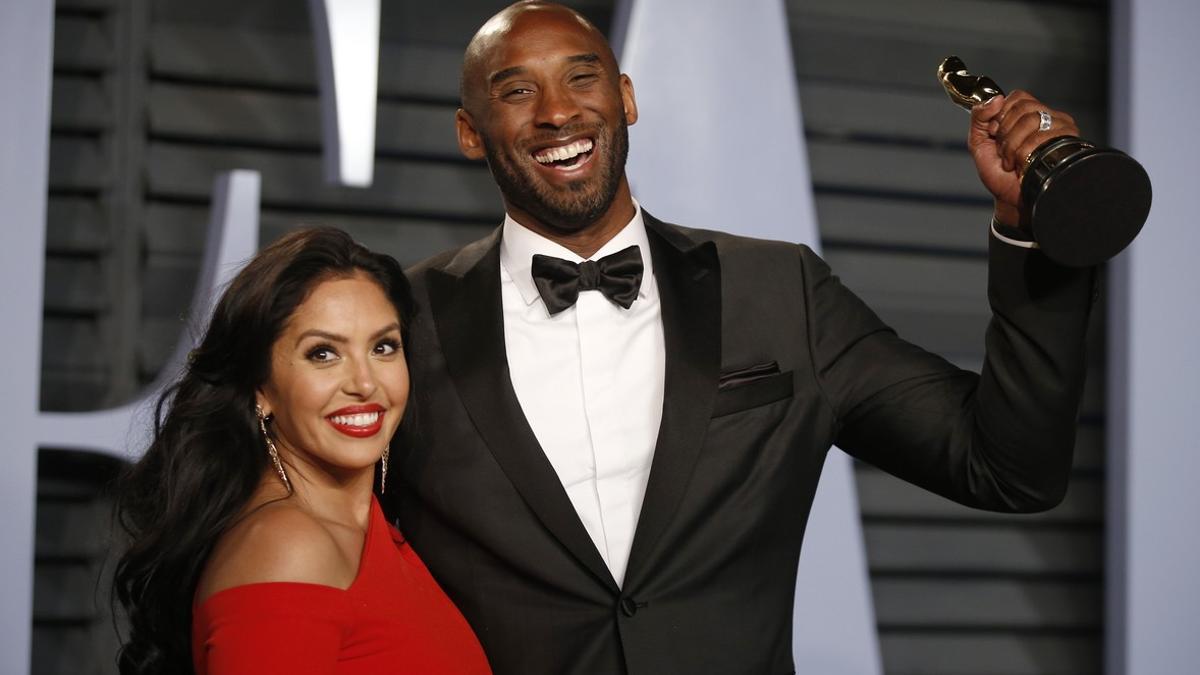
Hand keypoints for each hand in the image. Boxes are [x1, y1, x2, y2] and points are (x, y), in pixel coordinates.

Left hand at [968, 90, 1078, 225]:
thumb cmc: (998, 172)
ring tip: (1013, 161)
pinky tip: (1023, 165)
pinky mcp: (1067, 141)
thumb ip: (979, 117)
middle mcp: (1047, 116)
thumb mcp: (979, 142)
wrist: (1010, 198)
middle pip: (1024, 107)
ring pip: (1031, 120)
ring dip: (1013, 146)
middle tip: (1005, 152)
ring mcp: (1059, 127)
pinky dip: (1023, 154)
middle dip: (1005, 133)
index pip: (1018, 97)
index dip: (1001, 115)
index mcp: (1028, 113)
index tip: (996, 134)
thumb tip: (995, 98)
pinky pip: (1041, 136)